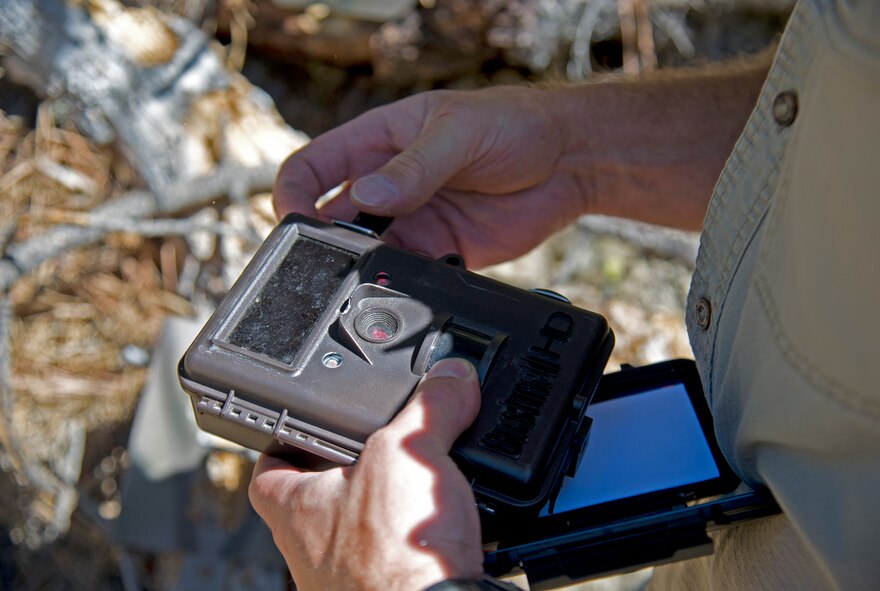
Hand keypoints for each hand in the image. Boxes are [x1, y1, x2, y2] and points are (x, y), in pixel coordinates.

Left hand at [248, 358, 483, 590]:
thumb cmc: (393, 555)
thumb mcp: (410, 451)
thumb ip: (431, 406)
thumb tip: (452, 377)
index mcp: (296, 507)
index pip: (267, 469)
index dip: (281, 442)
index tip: (299, 424)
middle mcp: (311, 547)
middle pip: (314, 498)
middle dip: (345, 472)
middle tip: (373, 448)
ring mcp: (345, 577)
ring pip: (353, 530)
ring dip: (381, 508)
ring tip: (412, 483)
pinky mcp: (385, 590)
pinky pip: (390, 556)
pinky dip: (409, 538)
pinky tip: (436, 525)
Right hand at [273, 86, 591, 267]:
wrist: (570, 161)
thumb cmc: (513, 125)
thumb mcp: (459, 133)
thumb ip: (414, 167)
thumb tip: (367, 197)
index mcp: (377, 143)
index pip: (313, 167)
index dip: (293, 194)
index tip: (294, 221)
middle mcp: (387, 187)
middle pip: (332, 221)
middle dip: (325, 243)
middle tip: (340, 258)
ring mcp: (412, 222)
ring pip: (368, 256)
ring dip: (365, 271)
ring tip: (378, 275)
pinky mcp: (440, 253)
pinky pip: (409, 277)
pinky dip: (404, 287)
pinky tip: (415, 286)